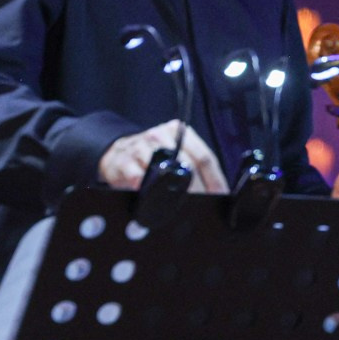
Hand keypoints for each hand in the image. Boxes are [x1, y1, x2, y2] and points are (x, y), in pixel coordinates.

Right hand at [99, 121, 228, 193]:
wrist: (117, 152)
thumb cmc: (152, 155)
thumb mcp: (175, 152)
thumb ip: (196, 165)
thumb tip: (219, 191)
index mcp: (178, 131)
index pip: (204, 157)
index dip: (215, 180)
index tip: (221, 196)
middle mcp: (160, 136)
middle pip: (189, 167)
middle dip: (200, 191)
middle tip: (205, 206)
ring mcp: (141, 148)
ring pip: (166, 175)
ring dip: (177, 195)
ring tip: (184, 208)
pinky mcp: (123, 162)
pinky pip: (141, 181)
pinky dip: (151, 193)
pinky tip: (156, 201)